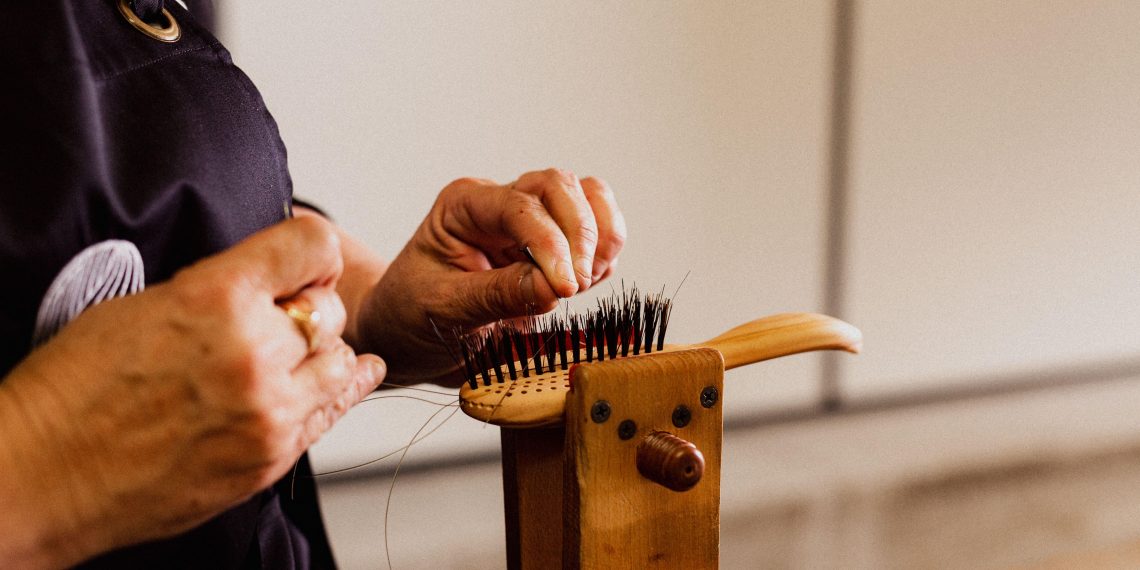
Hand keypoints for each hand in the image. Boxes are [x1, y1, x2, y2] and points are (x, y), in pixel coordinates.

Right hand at [0, 217, 385, 567]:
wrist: (42, 475)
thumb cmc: (72, 390)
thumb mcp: (141, 304)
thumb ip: (218, 288)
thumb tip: (266, 279)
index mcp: (216, 298)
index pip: (311, 245)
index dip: (312, 249)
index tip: (307, 258)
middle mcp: (252, 353)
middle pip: (330, 309)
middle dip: (312, 305)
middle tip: (287, 312)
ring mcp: (267, 411)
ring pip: (339, 362)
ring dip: (324, 352)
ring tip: (305, 350)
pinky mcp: (270, 458)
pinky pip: (331, 413)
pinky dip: (340, 389)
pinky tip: (355, 374)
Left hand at [352, 169, 625, 385]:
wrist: (405, 333)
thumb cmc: (412, 315)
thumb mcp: (444, 309)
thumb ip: (498, 295)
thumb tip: (555, 287)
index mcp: (463, 207)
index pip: (519, 207)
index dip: (550, 244)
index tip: (565, 288)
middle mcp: (499, 203)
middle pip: (559, 186)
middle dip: (580, 233)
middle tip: (576, 285)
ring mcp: (530, 220)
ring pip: (587, 197)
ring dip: (600, 236)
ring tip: (585, 280)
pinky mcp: (554, 245)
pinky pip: (596, 229)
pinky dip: (606, 252)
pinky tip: (587, 281)